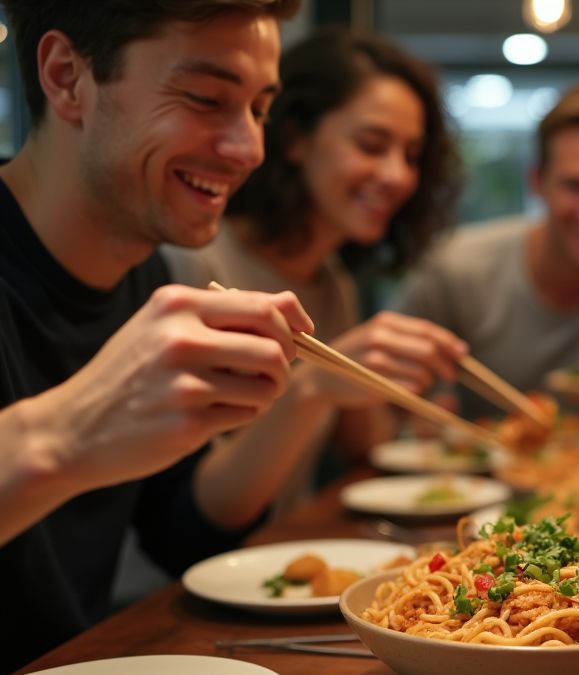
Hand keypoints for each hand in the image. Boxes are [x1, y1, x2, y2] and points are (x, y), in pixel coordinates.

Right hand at [33, 284, 312, 491]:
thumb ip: (225, 313)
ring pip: (267, 385)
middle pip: (275, 347)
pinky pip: (247, 415)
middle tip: (272, 374)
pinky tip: (216, 414)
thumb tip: (293, 310)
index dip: (294, 324)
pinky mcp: (188, 422)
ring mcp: (184, 382)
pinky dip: (243, 415)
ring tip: (240, 395)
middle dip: (286, 363)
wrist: (73, 428)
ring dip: (266, 393)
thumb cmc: (132, 374)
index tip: (302, 336)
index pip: (264, 307)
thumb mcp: (165, 326)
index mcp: (177, 304)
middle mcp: (180, 338)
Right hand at [299, 312, 466, 405]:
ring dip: (430, 381)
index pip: (427, 330)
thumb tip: (455, 350)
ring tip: (423, 384)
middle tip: (451, 376)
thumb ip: (410, 340)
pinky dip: (417, 391)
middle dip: (446, 365)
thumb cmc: (358, 359)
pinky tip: (411, 390)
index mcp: (386, 322)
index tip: (463, 354)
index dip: (449, 343)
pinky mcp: (373, 380)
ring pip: (422, 371)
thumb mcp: (380, 339)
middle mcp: (381, 336)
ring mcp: (375, 357)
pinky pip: (410, 387)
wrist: (321, 378)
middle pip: (429, 350)